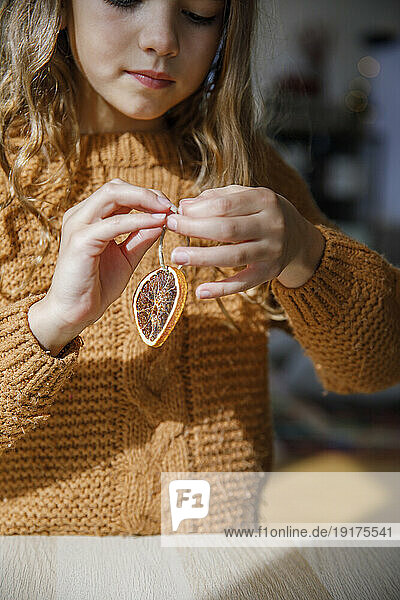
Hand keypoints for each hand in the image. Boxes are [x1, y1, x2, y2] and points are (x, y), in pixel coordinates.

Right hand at [40, 178, 172, 334]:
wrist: (76, 312)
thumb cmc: (99, 285)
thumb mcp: (127, 257)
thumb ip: (141, 237)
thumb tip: (163, 220)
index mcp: (89, 217)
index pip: (119, 192)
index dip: (146, 195)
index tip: (170, 208)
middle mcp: (80, 215)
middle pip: (116, 187)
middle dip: (147, 193)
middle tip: (171, 206)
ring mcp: (78, 225)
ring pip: (112, 195)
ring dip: (144, 199)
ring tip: (166, 210)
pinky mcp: (80, 240)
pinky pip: (114, 223)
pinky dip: (138, 220)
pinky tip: (157, 223)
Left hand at [166, 185, 325, 298]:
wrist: (298, 237)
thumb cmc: (262, 213)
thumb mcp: (247, 197)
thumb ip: (217, 198)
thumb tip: (185, 206)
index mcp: (264, 200)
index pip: (226, 205)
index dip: (198, 210)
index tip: (176, 212)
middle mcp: (271, 225)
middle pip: (228, 230)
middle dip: (195, 229)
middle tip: (171, 228)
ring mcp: (272, 251)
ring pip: (233, 256)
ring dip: (202, 257)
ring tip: (177, 256)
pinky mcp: (269, 273)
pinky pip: (243, 283)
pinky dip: (221, 289)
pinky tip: (200, 292)